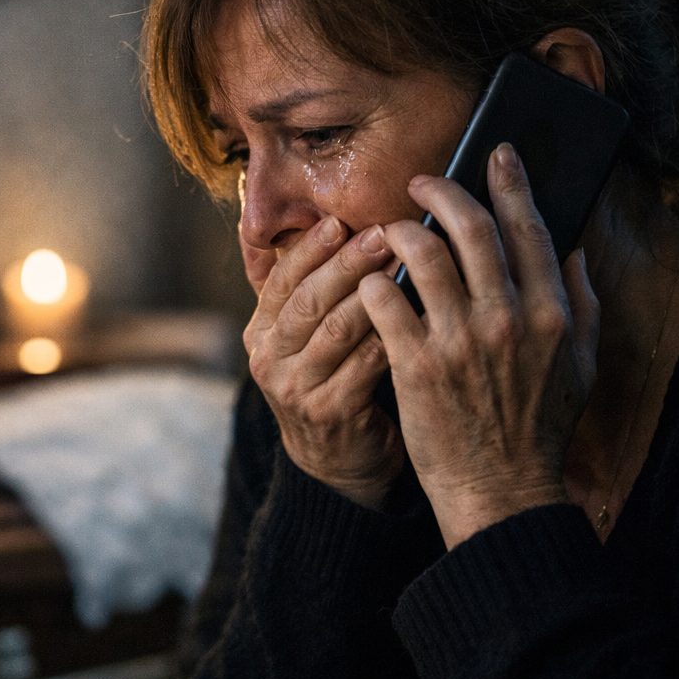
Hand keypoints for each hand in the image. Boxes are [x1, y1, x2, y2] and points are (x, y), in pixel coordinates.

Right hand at [245, 215, 402, 508]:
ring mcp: (295, 389)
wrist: (336, 458)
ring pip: (335, 330)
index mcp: (261, 332)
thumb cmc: (333, 378)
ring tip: (407, 265)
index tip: (339, 221)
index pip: (281, 280)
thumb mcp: (307, 336)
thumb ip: (311, 289)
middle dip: (345, 263)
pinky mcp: (328, 414)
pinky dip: (390, 336)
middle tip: (383, 233)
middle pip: (307, 300)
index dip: (309, 249)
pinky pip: (364, 366)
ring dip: (374, 293)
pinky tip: (417, 315)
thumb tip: (333, 220)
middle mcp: (269, 359)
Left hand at [359, 143, 599, 546]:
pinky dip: (372, 282)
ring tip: (388, 229)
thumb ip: (582, 304)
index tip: (497, 154)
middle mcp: (509, 319)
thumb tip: (573, 251)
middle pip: (472, 229)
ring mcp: (459, 342)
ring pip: (423, 256)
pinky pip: (385, 301)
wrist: (501, 489)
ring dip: (400, 231)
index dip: (511, 183)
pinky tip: (367, 280)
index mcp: (553, 313)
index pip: (530, 228)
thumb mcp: (580, 365)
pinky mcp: (415, 365)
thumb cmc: (539, 427)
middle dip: (443, 192)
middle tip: (420, 181)